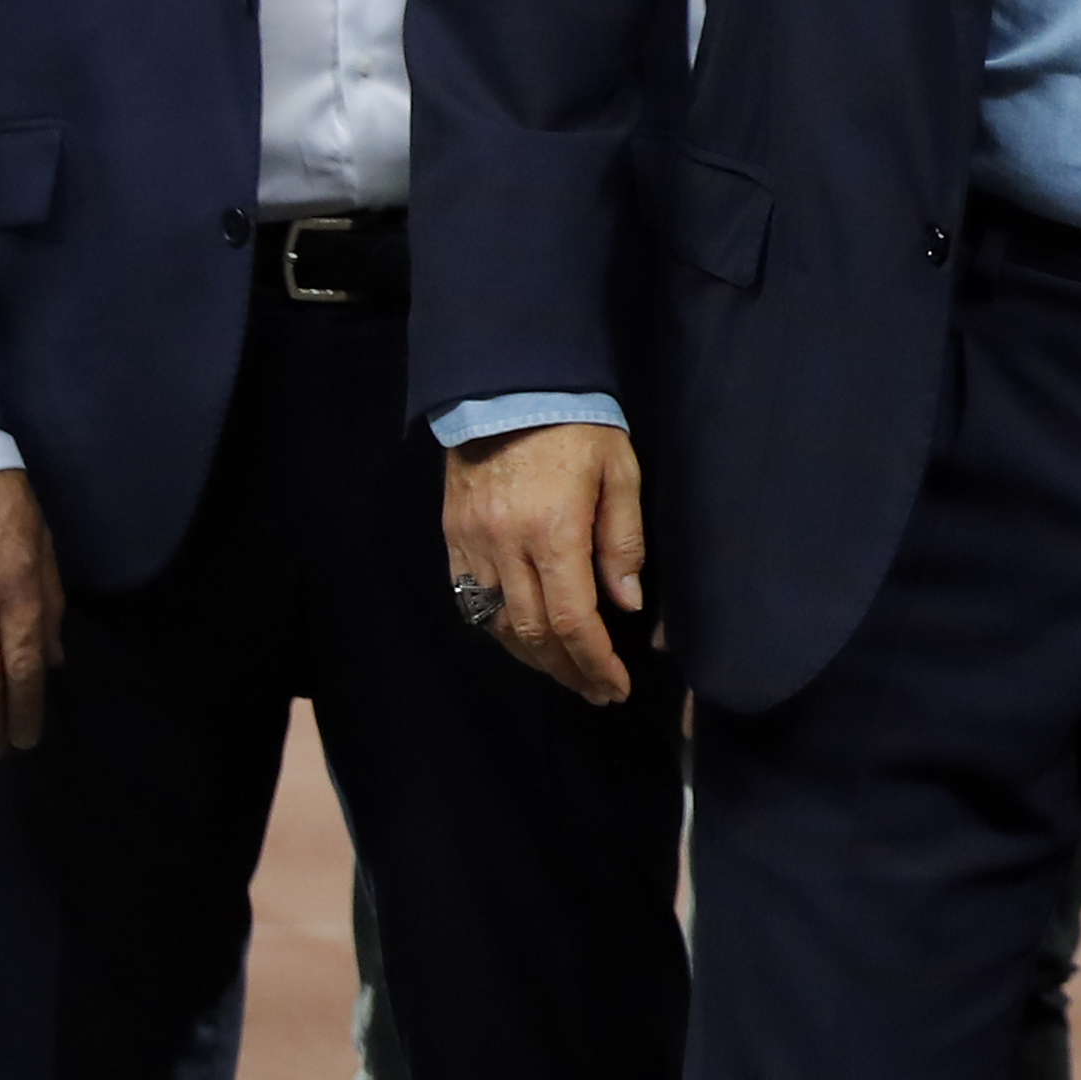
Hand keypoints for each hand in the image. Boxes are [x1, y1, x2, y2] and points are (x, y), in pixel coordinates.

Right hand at [442, 422, 647, 704]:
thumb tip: (628, 605)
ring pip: (497, 625)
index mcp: (554, 532)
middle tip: (597, 690)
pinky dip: (498, 629)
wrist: (507, 389)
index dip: (594, 661)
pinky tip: (524, 639)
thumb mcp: (620, 473)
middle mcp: (506, 547)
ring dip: (533, 658)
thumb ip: (623, 542)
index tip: (616, 687)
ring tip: (567, 672)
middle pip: (533, 634)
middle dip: (568, 670)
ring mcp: (472, 545)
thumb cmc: (577, 426)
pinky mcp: (453, 538)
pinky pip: (470, 600)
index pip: (573, 620)